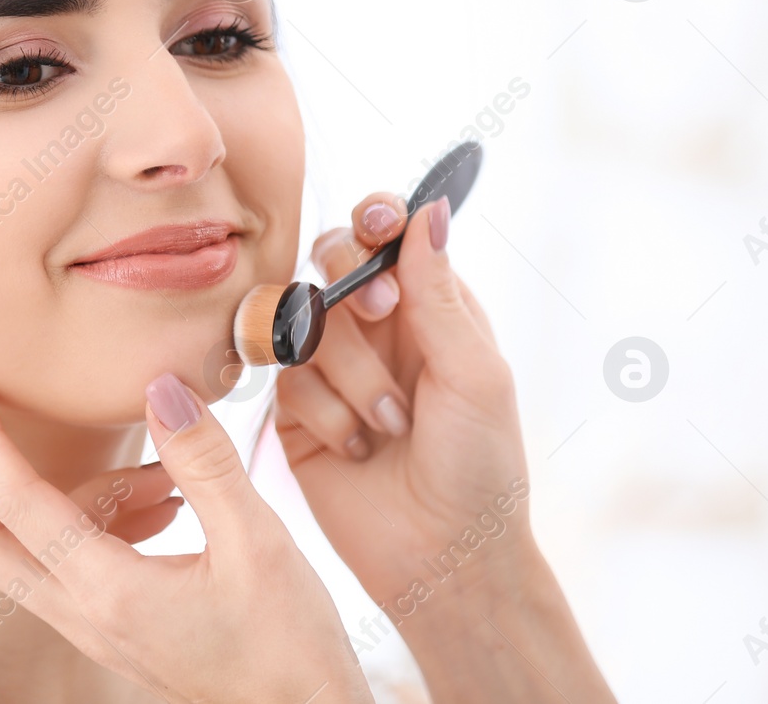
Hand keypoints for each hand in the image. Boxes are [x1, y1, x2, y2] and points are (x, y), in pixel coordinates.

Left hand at [0, 363, 372, 703]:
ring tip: (162, 472)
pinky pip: (75, 560)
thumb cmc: (290, 644)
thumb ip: (205, 460)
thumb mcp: (260, 540)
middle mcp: (84, 615)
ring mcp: (94, 628)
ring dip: (70, 488)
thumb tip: (161, 387)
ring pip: (29, 548)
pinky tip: (167, 501)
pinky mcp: (113, 627)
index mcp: (108, 591)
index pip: (14, 502)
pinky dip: (102, 516)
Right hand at [271, 193, 536, 615]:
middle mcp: (376, 330)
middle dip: (348, 286)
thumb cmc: (481, 469)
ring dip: (349, 371)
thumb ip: (438, 292)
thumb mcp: (474, 374)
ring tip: (389, 424)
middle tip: (380, 316)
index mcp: (429, 308)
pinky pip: (286, 380)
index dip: (375, 218)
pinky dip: (326, 414)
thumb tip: (428, 208)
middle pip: (329, 261)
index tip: (377, 224)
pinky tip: (358, 449)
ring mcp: (332, 368)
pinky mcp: (297, 411)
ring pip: (301, 321)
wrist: (442, 559)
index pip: (388, 235)